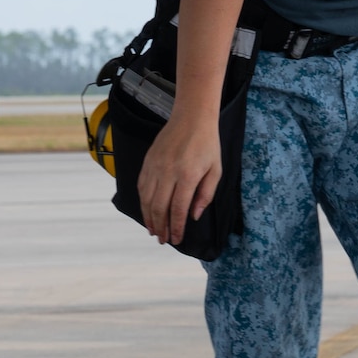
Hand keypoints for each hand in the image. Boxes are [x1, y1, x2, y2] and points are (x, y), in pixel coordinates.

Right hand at [137, 108, 220, 246]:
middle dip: (161, 227)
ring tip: (153, 230)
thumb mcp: (215, 170)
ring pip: (147, 199)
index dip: (176, 227)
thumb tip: (193, 216)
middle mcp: (168, 172)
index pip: (178, 209)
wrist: (191, 118)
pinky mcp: (148, 161)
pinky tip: (146, 210)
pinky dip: (143, 201)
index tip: (177, 239)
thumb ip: (206, 195)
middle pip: (159, 207)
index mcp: (188, 175)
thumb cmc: (207, 144)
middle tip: (163, 239)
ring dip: (149, 217)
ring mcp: (155, 166)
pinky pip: (141, 186)